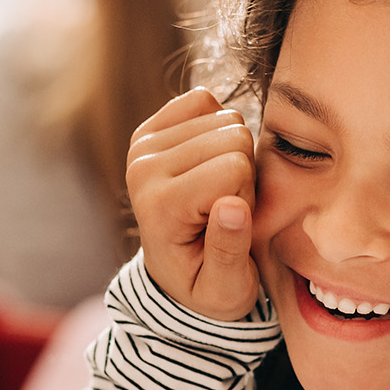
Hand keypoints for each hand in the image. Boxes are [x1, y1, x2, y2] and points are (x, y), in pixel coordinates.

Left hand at [125, 88, 259, 321]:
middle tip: (225, 209)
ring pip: (226, 117)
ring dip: (233, 155)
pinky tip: (210, 163)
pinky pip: (204, 100)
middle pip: (233, 135)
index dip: (248, 196)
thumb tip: (233, 207)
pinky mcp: (148, 129)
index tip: (232, 224)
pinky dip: (218, 127)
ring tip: (216, 192)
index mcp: (160, 208)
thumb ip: (229, 251)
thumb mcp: (225, 289)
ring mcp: (142, 145)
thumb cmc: (206, 286)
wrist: (173, 275)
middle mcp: (142, 168)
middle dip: (243, 173)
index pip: (234, 168)